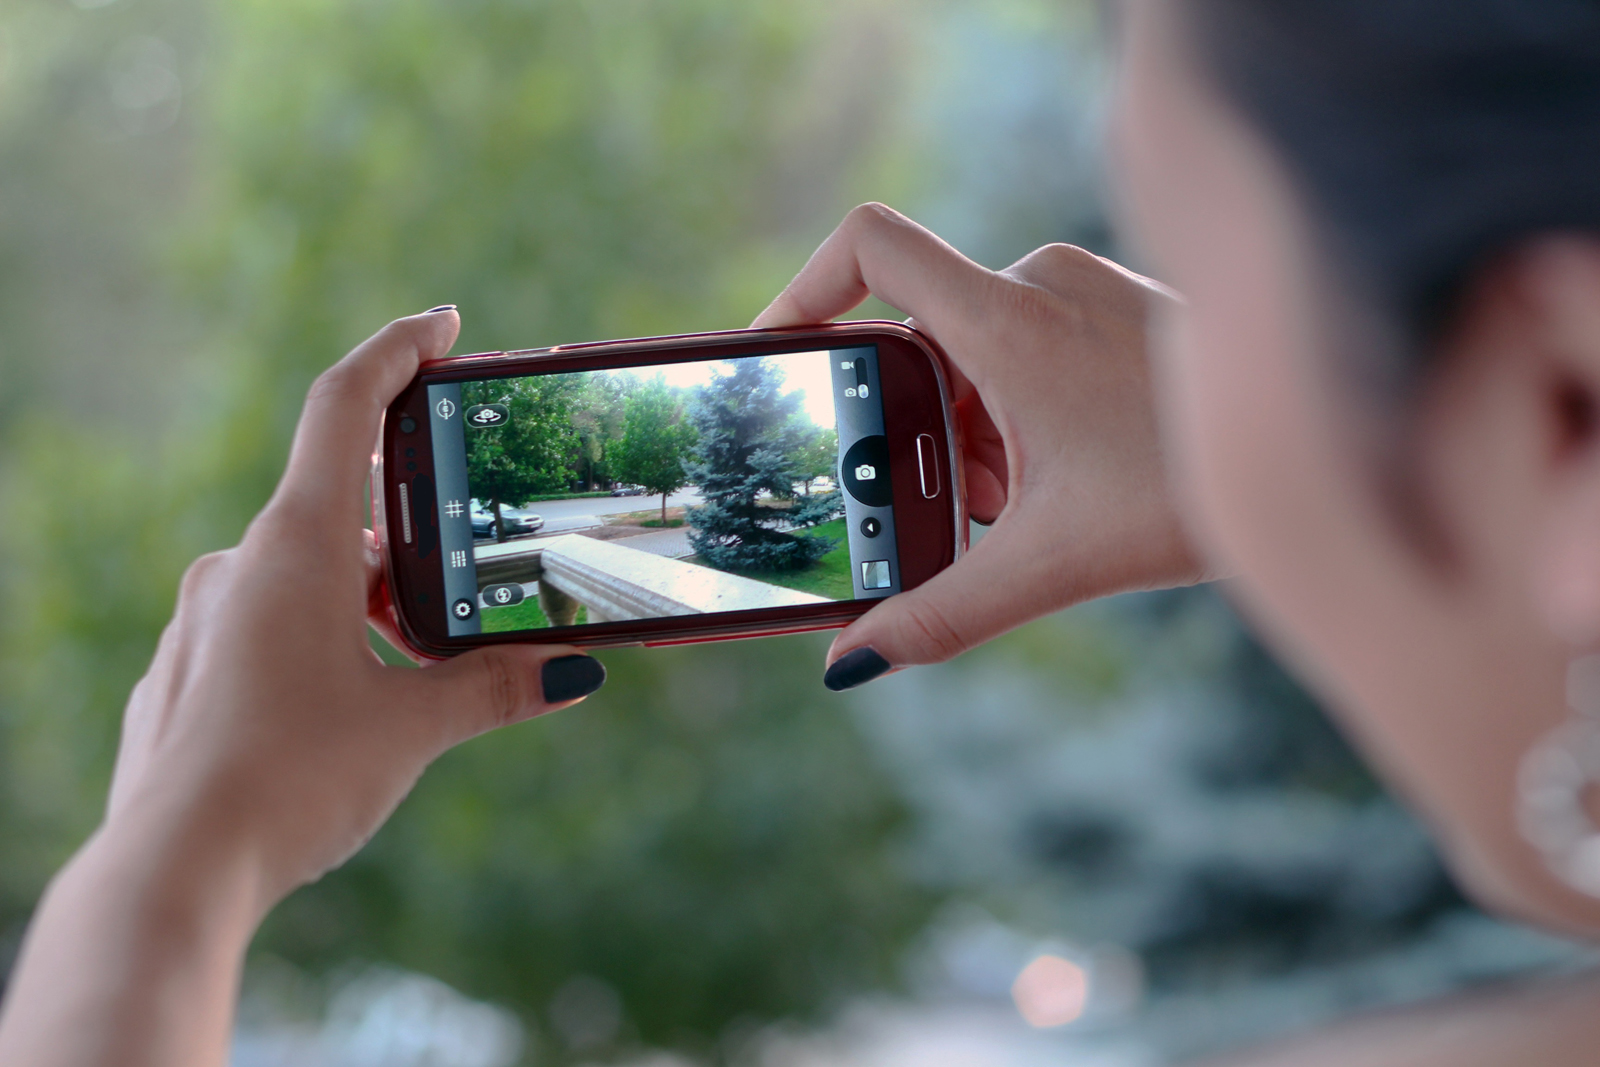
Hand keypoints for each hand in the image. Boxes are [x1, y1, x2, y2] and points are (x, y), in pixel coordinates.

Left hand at [106, 309, 606, 906]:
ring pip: (304, 570)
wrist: (172, 871)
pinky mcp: (190, 668)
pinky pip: (266, 620)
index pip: (345, 407)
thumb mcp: (412, 727)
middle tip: (468, 572)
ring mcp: (205, 615)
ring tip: (418, 660)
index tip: (442, 323)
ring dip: (369, 593)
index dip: (396, 350)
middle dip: (411, 531)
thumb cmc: (290, 781)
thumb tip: (574, 670)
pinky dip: (322, 633)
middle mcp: (241, 564)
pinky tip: (348, 702)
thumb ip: (495, 687)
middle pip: (339, 502)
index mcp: (297, 547)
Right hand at [754, 204, 1210, 688]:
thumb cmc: (1197, 491)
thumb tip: (853, 658)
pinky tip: (1052, 479)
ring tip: (1014, 502)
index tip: (780, 352)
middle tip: (934, 497)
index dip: (801, 286)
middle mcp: (1041, 282)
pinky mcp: (1108, 307)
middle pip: (915, 334)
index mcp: (1012, 318)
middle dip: (908, 425)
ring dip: (965, 433)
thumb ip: (940, 612)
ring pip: (970, 351)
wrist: (1327, 456)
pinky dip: (1007, 417)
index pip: (870, 246)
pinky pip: (1020, 347)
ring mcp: (1080, 290)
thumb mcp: (1053, 561)